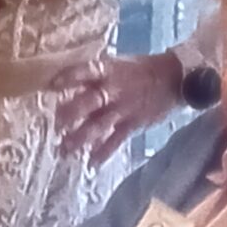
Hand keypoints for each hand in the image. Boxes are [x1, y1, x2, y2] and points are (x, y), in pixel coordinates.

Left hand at [56, 51, 184, 161]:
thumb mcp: (118, 64)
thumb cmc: (141, 69)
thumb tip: (68, 84)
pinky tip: (91, 162)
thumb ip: (96, 75)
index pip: (85, 71)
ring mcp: (123, 108)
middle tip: (56, 126)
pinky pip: (116, 140)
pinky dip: (103, 152)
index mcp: (109, 70)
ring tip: (64, 151)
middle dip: (70, 114)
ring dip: (80, 138)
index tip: (51, 85)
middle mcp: (113, 89)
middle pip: (88, 102)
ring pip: (98, 125)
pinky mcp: (133, 123)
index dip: (67, 78)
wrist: (174, 79)